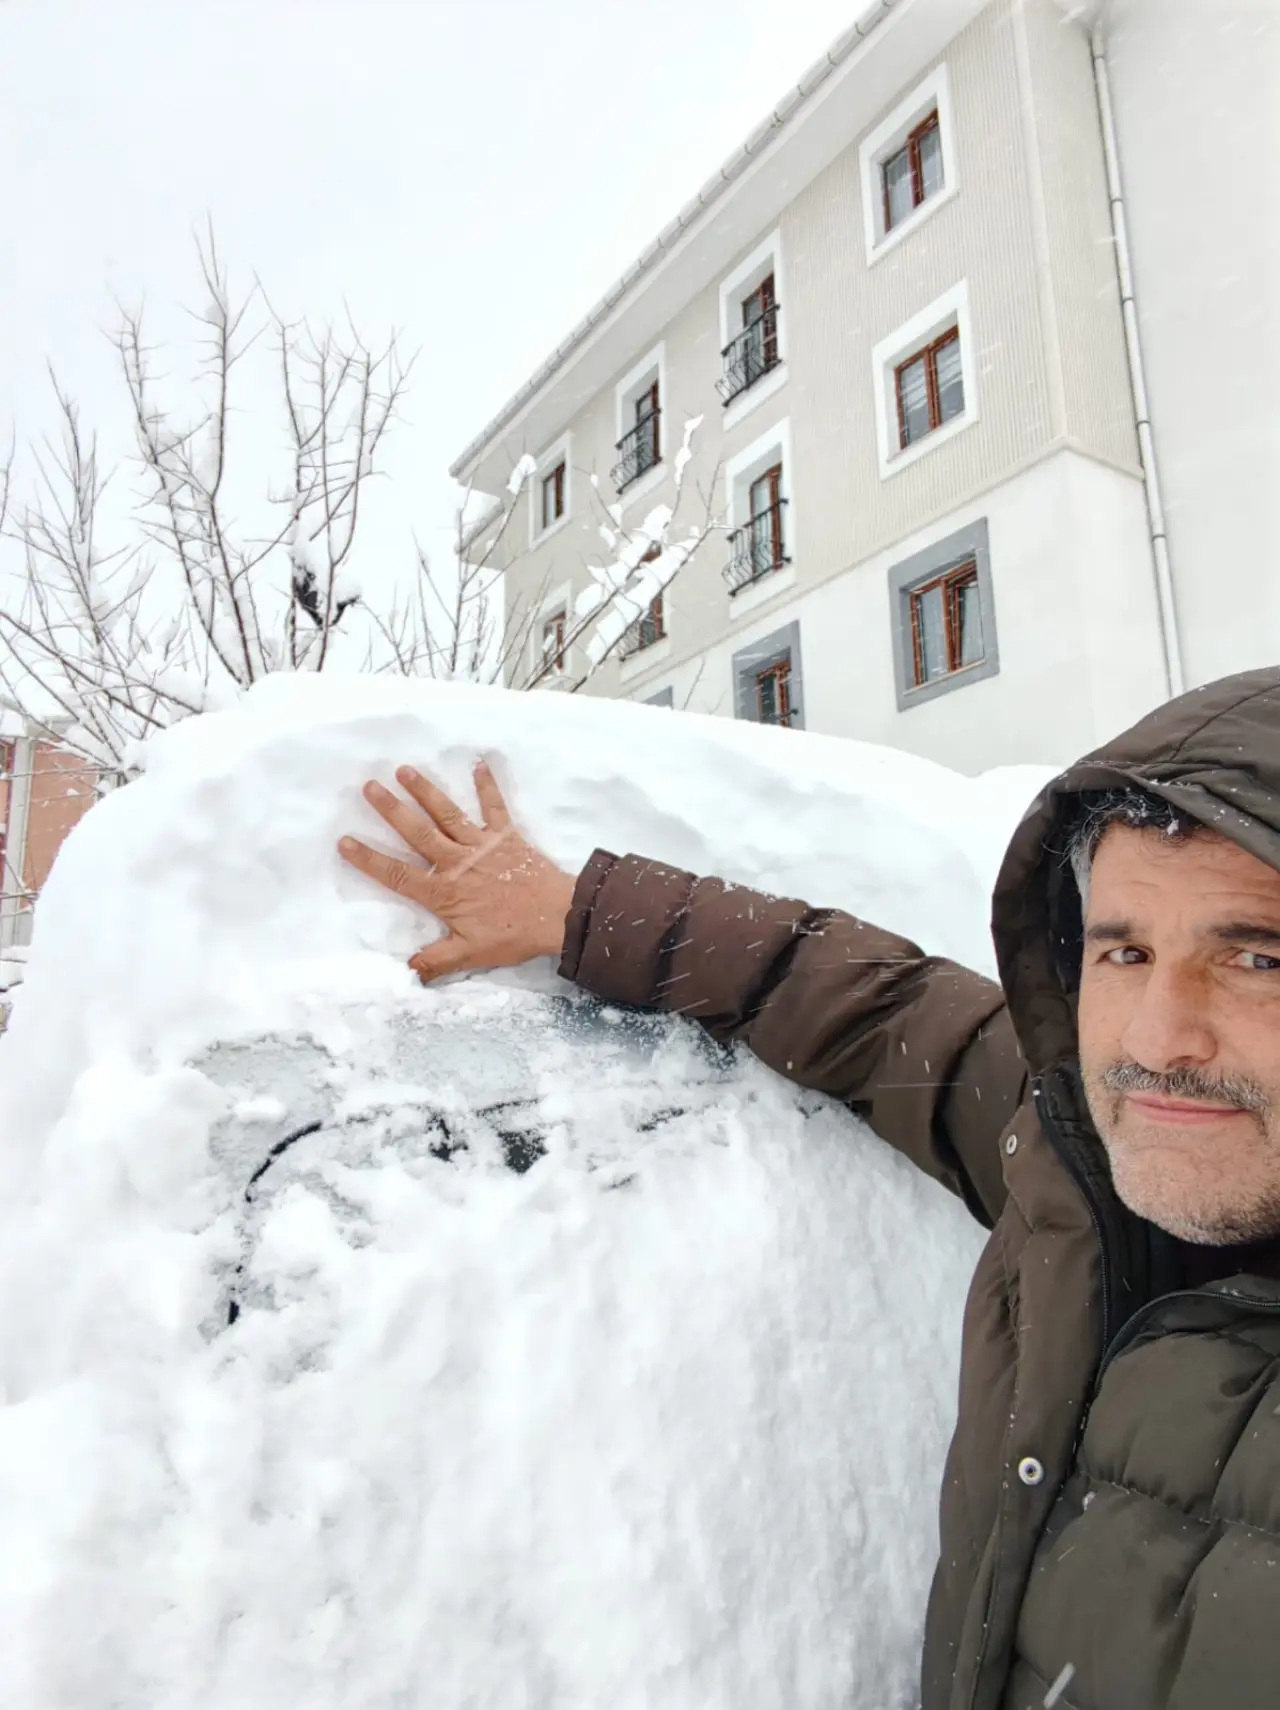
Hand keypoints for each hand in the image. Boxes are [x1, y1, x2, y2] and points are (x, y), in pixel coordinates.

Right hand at [338, 760, 577, 982]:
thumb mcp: (471, 954)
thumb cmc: (512, 935)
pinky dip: (487, 785)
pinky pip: (494, 806)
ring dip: (425, 791)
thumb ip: (437, 961)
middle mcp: (457, 862)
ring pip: (447, 814)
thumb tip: (407, 971)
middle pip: (417, 833)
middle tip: (369, 786)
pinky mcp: (506, 836)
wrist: (557, 916)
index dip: (370, 859)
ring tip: (404, 769)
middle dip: (391, 809)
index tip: (345, 841)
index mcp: (444, 892)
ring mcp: (481, 845)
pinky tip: (479, 763)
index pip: (398, 875)